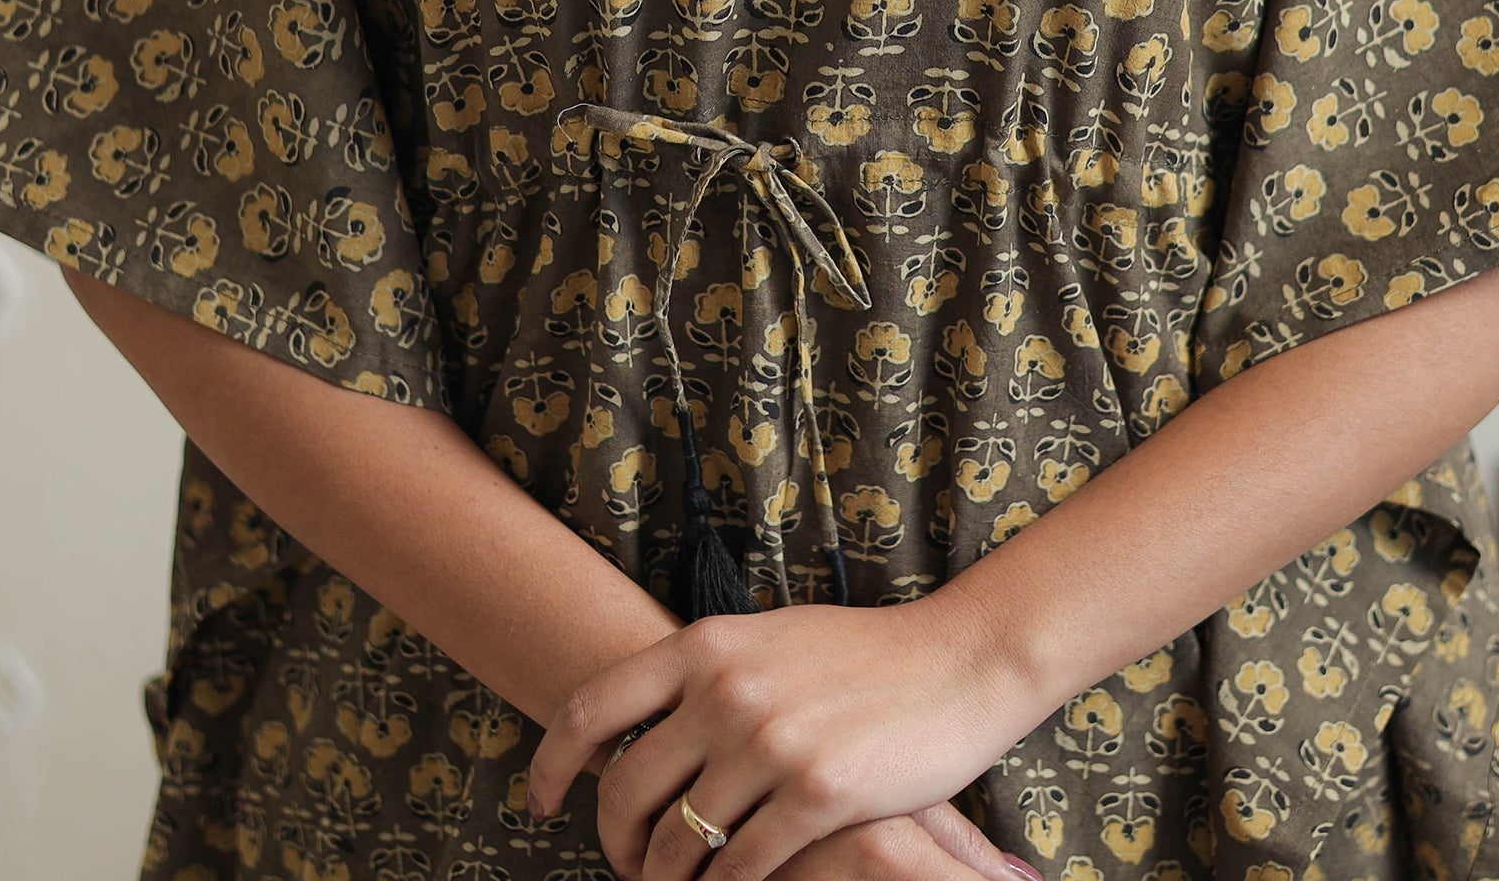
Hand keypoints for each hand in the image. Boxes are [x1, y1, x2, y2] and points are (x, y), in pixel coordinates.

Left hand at [525, 596, 1050, 880]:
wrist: (958, 661)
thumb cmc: (863, 655)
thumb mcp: (769, 640)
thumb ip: (706, 675)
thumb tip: (638, 728)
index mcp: (707, 644)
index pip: (591, 708)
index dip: (550, 765)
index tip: (540, 804)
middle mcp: (727, 690)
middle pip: (625, 793)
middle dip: (615, 847)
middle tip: (629, 868)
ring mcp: (770, 742)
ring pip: (676, 844)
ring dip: (669, 880)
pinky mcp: (817, 795)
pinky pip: (738, 869)